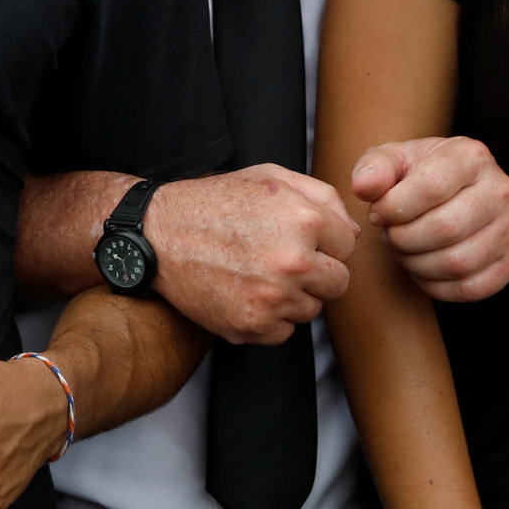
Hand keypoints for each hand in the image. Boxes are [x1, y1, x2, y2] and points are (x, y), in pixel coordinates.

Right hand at [144, 165, 355, 343]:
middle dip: (315, 272)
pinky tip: (242, 292)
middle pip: (339, 282)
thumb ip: (321, 195)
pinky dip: (267, 317)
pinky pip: (285, 331)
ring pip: (312, 308)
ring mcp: (275, 297)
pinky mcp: (254, 325)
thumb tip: (353, 230)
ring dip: (291, 296)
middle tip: (276, 258)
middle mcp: (294, 261)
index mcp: (303, 220)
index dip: (322, 240)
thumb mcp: (267, 177)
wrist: (155, 235)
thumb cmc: (211, 203)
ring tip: (253, 272)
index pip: (348, 245)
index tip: (294, 238)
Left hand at [353, 138, 508, 302]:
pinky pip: (473, 287)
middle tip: (390, 235)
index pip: (431, 186)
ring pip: (460, 261)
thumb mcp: (390, 160)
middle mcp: (502, 189)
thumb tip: (363, 188)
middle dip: (404, 238)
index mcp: (471, 155)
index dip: (394, 207)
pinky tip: (421, 270)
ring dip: (418, 263)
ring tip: (403, 250)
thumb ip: (373, 169)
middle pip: (447, 227)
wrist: (447, 190)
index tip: (377, 213)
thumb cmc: (414, 174)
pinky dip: (437, 286)